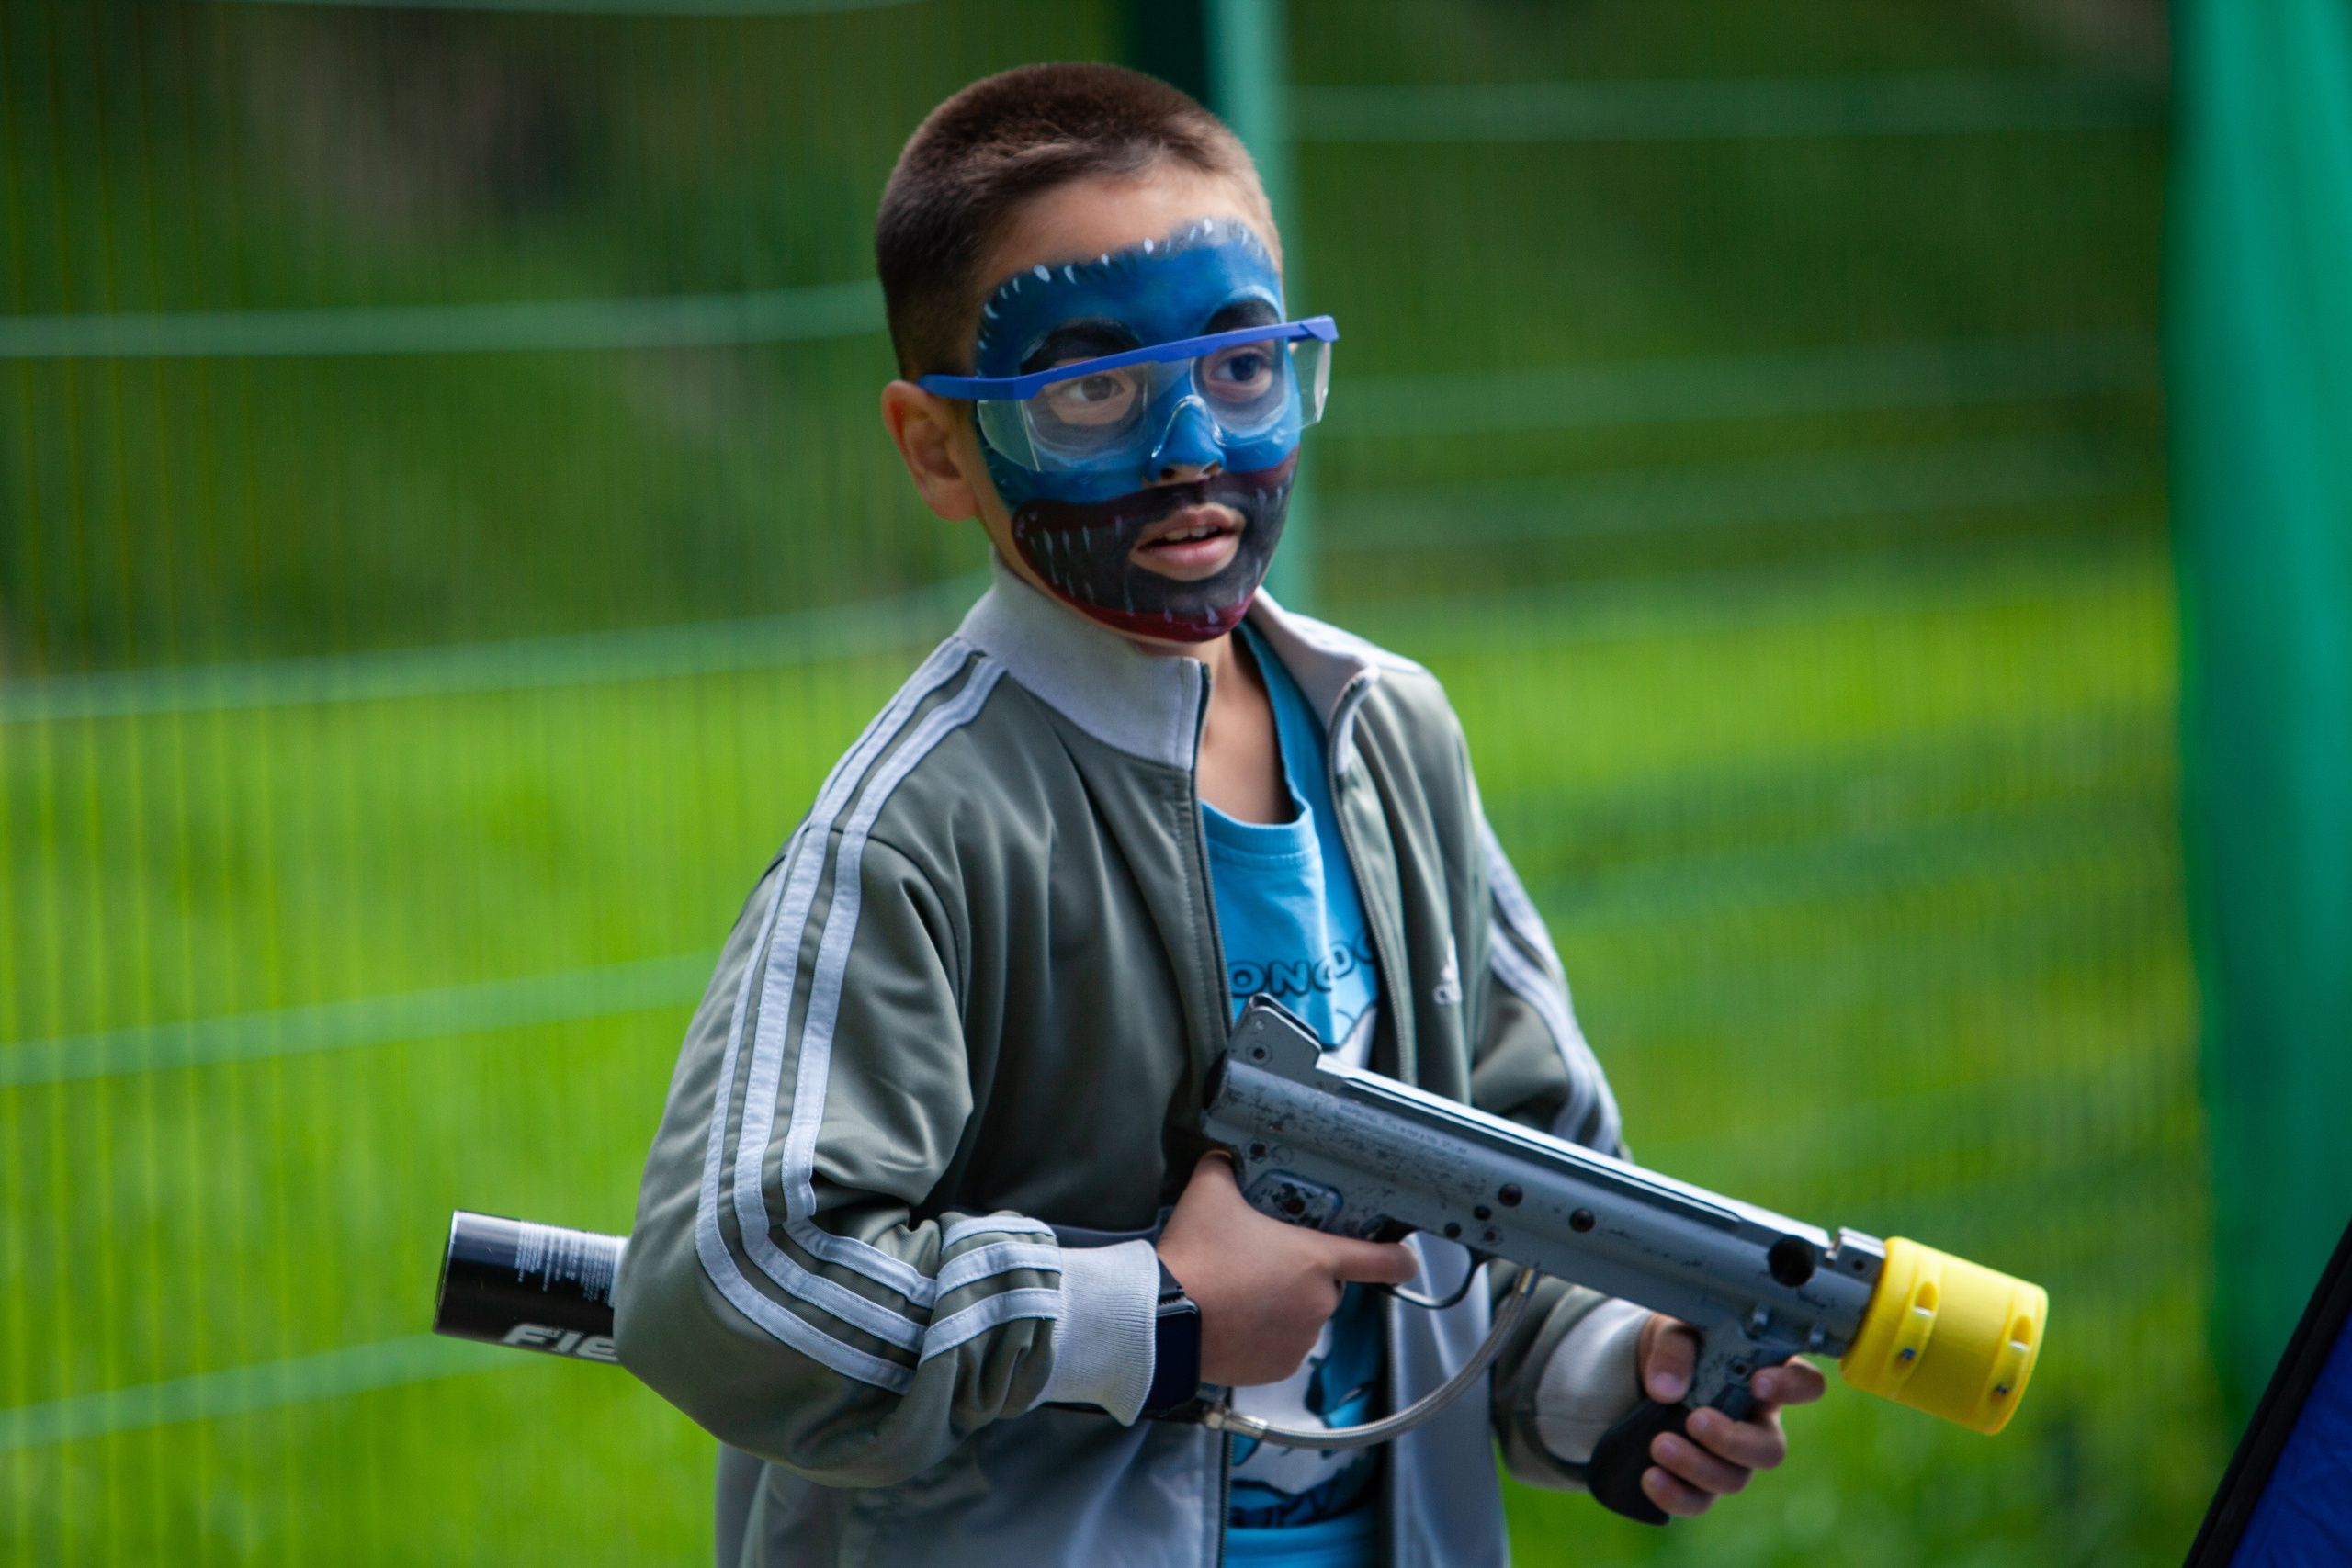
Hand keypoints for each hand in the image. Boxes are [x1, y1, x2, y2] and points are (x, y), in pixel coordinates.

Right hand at [1155, 1153, 1418, 1385]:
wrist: (1165, 1319)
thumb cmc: (1194, 1259)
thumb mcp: (1210, 1195)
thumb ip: (1225, 1168)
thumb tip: (1223, 1155)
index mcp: (1316, 1260)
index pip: (1382, 1260)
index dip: (1398, 1256)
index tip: (1406, 1256)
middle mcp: (1318, 1303)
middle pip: (1326, 1284)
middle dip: (1302, 1275)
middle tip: (1261, 1263)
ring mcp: (1301, 1339)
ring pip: (1303, 1316)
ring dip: (1283, 1306)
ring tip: (1240, 1293)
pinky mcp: (1280, 1367)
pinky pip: (1283, 1346)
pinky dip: (1266, 1336)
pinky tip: (1237, 1320)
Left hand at [1631, 1314, 1826, 1516]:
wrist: (1640, 1367)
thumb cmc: (1677, 1344)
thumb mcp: (1673, 1330)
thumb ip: (1674, 1350)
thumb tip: (1666, 1389)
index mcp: (1764, 1378)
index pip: (1804, 1384)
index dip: (1792, 1387)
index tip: (1757, 1382)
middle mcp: (1755, 1422)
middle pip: (1770, 1450)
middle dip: (1733, 1441)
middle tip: (1695, 1420)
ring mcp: (1730, 1457)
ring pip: (1734, 1479)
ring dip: (1696, 1466)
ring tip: (1659, 1445)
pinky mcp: (1699, 1480)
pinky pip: (1698, 1501)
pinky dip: (1675, 1495)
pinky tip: (1651, 1477)